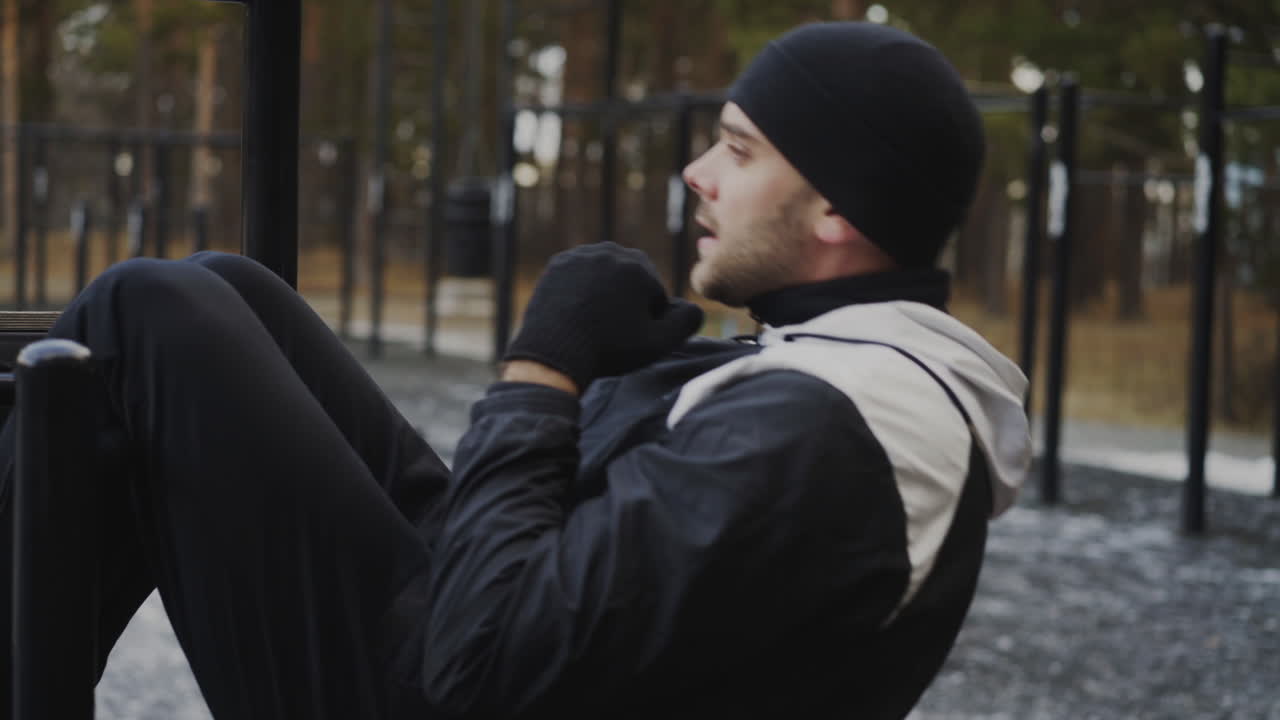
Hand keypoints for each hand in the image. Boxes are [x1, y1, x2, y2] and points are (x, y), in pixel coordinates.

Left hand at [503, 242, 703, 389]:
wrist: (553, 353)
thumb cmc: (609, 350)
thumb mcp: (658, 343)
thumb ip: (686, 322)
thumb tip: (695, 307)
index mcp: (638, 265)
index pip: (654, 293)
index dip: (646, 319)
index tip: (629, 336)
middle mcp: (610, 251)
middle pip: (630, 281)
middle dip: (626, 303)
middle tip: (610, 331)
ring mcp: (580, 255)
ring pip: (604, 277)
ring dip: (604, 295)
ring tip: (592, 324)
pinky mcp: (558, 264)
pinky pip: (580, 276)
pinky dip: (581, 292)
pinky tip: (576, 314)